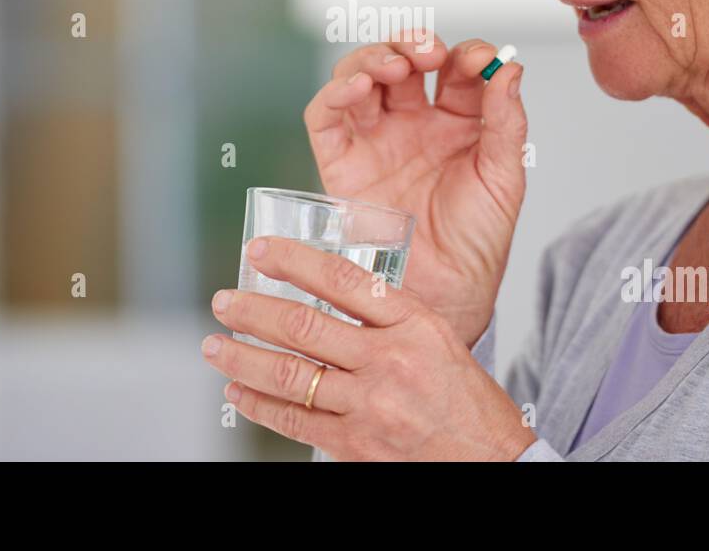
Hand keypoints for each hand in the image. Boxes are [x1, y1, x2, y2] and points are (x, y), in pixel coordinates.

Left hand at [202, 235, 537, 460]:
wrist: (493, 459)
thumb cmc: (465, 398)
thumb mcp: (437, 337)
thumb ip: (387, 315)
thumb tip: (325, 292)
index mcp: (413, 322)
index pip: (343, 280)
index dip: (294, 261)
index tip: (260, 249)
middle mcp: (390, 360)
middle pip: (305, 327)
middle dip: (253, 311)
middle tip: (223, 300)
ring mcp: (371, 406)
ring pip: (292, 375)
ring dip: (244, 358)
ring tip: (215, 346)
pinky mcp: (357, 446)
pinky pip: (296, 420)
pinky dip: (260, 404)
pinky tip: (240, 391)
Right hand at [303, 32, 526, 346]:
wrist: (445, 296)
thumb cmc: (477, 243)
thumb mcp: (505, 177)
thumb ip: (507, 121)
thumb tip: (512, 67)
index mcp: (458, 122)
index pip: (455, 69)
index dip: (464, 54)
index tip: (477, 59)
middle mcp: (414, 124)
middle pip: (402, 62)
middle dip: (411, 46)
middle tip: (425, 54)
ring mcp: (375, 140)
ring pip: (360, 78)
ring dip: (371, 60)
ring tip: (388, 68)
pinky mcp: (341, 163)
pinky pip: (326, 118)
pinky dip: (332, 94)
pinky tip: (353, 88)